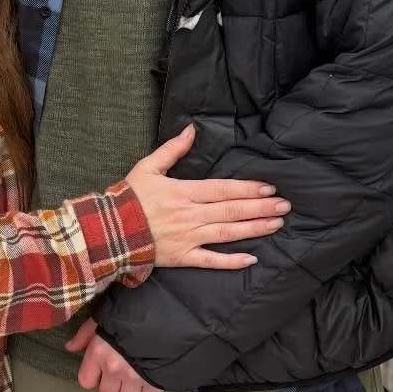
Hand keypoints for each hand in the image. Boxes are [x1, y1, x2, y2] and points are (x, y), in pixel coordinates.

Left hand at [66, 319, 161, 391]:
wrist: (166, 311)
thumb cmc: (131, 309)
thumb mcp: (104, 315)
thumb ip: (85, 333)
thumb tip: (70, 348)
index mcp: (99, 352)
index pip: (86, 382)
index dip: (93, 377)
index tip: (101, 369)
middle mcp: (114, 369)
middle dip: (113, 385)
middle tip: (122, 371)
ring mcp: (135, 377)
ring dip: (131, 389)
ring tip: (137, 374)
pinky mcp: (155, 381)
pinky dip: (149, 389)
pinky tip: (150, 376)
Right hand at [124, 125, 287, 269]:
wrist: (107, 231)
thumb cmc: (128, 198)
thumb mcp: (147, 167)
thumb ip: (173, 149)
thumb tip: (192, 130)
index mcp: (183, 192)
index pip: (223, 189)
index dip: (248, 188)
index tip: (269, 188)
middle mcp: (190, 216)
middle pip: (231, 210)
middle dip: (260, 208)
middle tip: (285, 206)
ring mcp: (187, 238)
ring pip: (227, 233)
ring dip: (254, 229)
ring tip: (277, 224)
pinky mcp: (182, 257)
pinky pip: (210, 261)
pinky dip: (231, 261)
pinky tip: (251, 259)